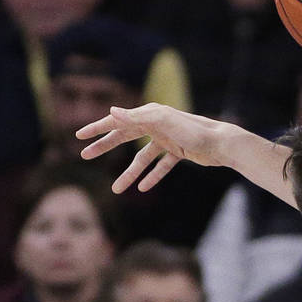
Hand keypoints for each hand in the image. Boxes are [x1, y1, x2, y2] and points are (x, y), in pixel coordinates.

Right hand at [75, 104, 225, 192]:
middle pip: (125, 137)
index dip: (98, 128)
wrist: (223, 143)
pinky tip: (143, 188)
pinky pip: (161, 166)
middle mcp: (157, 125)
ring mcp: (168, 139)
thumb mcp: (162, 123)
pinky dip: (152, 176)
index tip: (78, 136)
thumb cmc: (194, 131)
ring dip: (130, 173)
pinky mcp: (180, 152)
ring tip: (116, 189)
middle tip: (85, 155)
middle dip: (105, 146)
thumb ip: (136, 118)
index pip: (118, 121)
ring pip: (143, 158)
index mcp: (151, 114)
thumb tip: (111, 111)